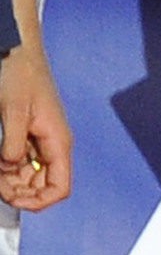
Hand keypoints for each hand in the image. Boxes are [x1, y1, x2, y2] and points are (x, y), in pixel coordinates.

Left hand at [0, 43, 71, 210]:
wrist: (18, 52)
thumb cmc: (21, 75)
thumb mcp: (14, 110)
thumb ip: (13, 143)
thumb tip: (10, 166)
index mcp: (58, 140)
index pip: (60, 187)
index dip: (39, 201)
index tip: (14, 198)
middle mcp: (53, 144)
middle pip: (43, 186)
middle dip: (19, 193)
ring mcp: (42, 141)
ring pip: (30, 177)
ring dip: (11, 182)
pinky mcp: (30, 136)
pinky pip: (21, 163)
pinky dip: (7, 169)